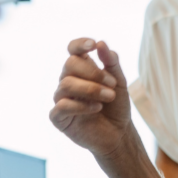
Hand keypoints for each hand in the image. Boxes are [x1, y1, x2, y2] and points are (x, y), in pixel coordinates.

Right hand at [50, 38, 130, 158]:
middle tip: (112, 84)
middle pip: (69, 64)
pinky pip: (62, 106)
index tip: (93, 45)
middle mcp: (68, 81)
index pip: (72, 50)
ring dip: (91, 89)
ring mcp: (61, 99)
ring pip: (66, 84)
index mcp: (81, 70)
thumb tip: (101, 43)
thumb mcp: (119, 83)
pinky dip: (81, 105)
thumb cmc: (116, 107)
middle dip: (93, 73)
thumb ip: (112, 63)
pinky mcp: (58, 118)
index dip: (79, 44)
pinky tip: (96, 108)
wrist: (119, 134)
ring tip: (109, 97)